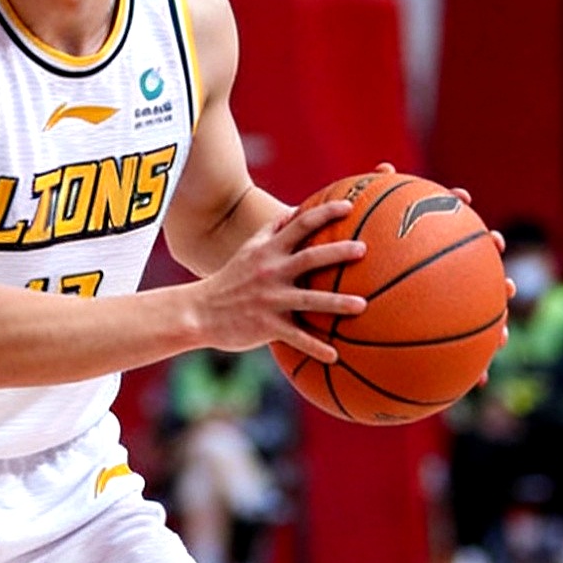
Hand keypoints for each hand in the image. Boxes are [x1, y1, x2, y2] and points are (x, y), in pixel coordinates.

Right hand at [195, 199, 367, 362]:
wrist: (200, 312)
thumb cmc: (230, 279)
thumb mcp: (248, 250)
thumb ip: (272, 231)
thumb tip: (296, 212)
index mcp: (269, 251)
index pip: (300, 225)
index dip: (324, 213)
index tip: (348, 206)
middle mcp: (271, 272)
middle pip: (309, 258)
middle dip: (337, 252)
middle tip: (363, 249)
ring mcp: (270, 300)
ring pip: (308, 300)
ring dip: (336, 303)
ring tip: (362, 305)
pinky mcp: (267, 326)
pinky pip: (296, 338)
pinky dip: (315, 347)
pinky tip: (335, 356)